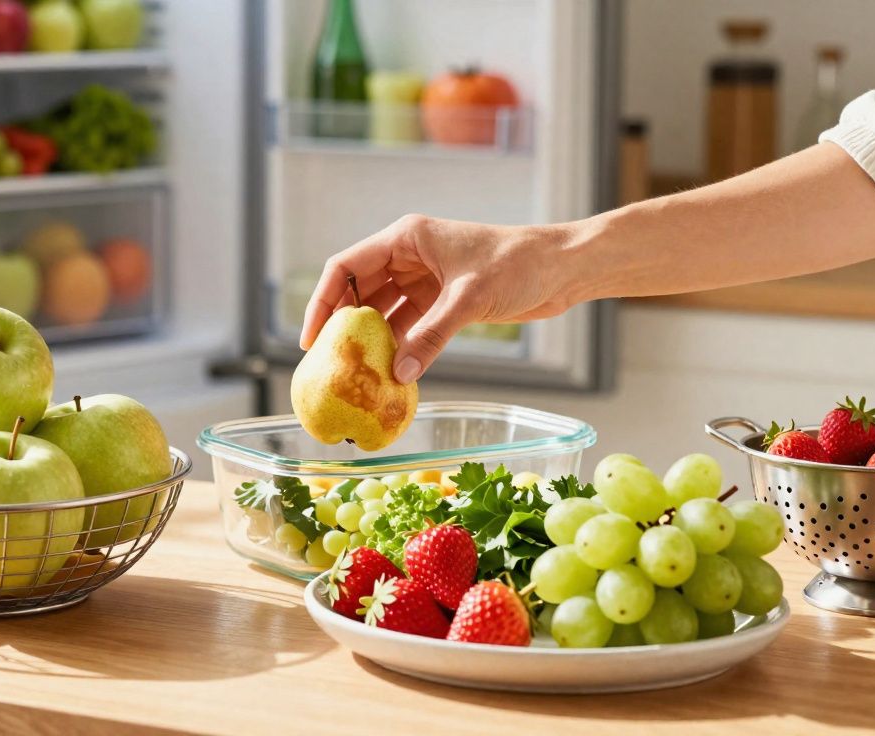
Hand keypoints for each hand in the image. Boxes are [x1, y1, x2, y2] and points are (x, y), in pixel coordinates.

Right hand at [300, 214, 576, 383]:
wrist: (563, 267)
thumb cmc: (519, 264)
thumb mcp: (470, 299)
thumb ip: (432, 335)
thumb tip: (398, 374)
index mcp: (406, 239)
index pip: (346, 268)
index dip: (323, 302)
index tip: (311, 339)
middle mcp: (408, 256)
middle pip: (358, 292)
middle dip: (343, 327)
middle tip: (328, 364)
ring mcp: (424, 279)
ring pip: (383, 312)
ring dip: (372, 341)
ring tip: (357, 374)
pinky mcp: (442, 300)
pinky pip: (408, 325)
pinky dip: (399, 347)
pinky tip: (391, 372)